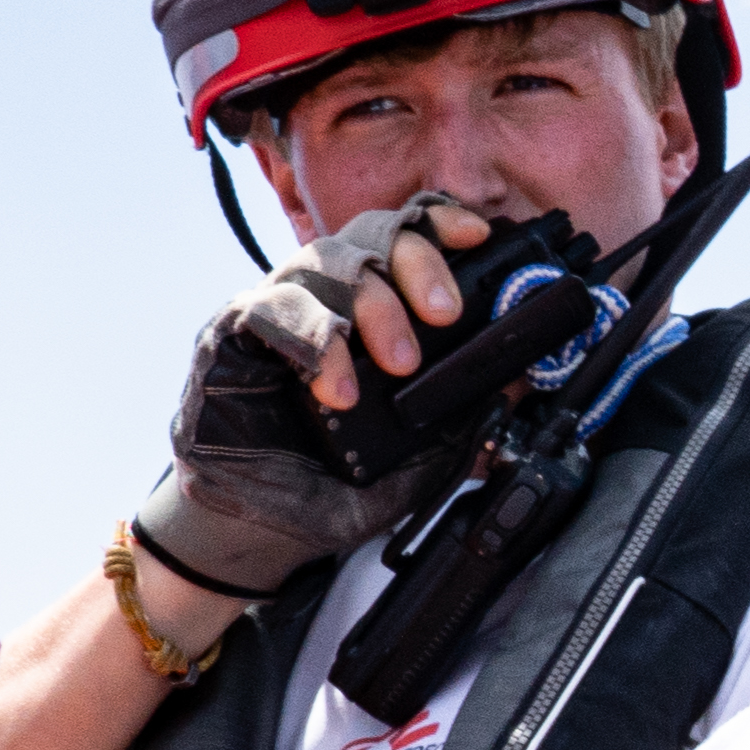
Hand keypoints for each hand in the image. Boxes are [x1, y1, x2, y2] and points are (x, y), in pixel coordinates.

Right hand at [130, 195, 489, 597]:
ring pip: (324, 264)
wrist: (265, 526)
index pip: (404, 235)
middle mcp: (325, 294)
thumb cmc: (337, 480)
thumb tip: (519, 385)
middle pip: (370, 237)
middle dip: (416, 264)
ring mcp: (277, 308)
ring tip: (402, 362)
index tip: (479, 237)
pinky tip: (338, 384)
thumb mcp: (420, 455)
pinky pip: (270, 309)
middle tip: (446, 314)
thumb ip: (462, 418)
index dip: (439, 223)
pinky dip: (314, 342)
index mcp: (370, 305)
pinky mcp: (230, 333)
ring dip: (371, 305)